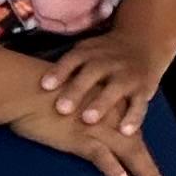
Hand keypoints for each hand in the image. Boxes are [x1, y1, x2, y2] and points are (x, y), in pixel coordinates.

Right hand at [10, 86, 164, 175]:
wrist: (25, 87)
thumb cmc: (43, 92)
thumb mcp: (72, 95)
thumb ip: (82, 108)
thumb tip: (84, 122)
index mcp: (107, 103)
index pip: (128, 126)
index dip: (137, 145)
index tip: (146, 163)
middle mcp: (107, 115)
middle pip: (133, 140)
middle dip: (147, 164)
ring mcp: (95, 127)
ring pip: (126, 149)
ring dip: (141, 169)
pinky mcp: (78, 137)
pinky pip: (101, 155)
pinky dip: (112, 168)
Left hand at [35, 33, 167, 133]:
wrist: (143, 44)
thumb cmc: (104, 57)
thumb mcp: (85, 54)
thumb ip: (64, 70)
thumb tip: (31, 87)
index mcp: (90, 53)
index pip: (72, 60)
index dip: (59, 72)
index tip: (44, 86)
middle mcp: (109, 61)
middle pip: (92, 73)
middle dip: (77, 90)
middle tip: (61, 109)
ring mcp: (127, 74)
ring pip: (115, 88)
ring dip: (102, 103)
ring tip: (88, 120)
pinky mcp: (144, 89)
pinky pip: (139, 103)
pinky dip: (133, 117)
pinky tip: (125, 131)